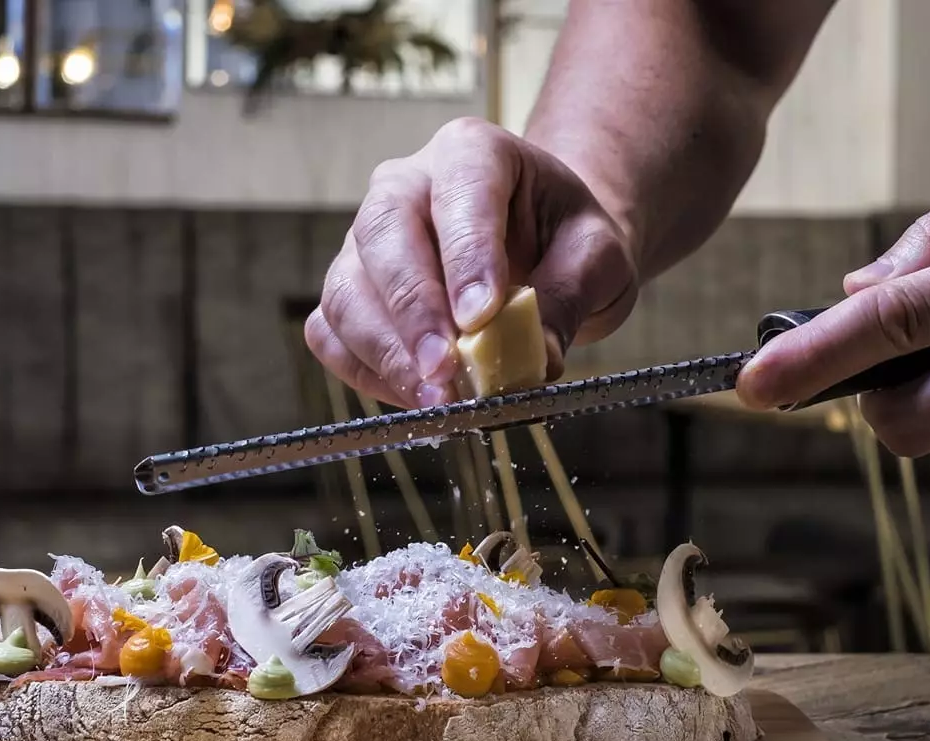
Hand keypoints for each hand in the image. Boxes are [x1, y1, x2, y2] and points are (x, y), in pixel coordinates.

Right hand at [305, 117, 637, 408]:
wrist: (542, 246)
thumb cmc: (565, 238)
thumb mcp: (597, 256)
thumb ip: (570, 295)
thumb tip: (536, 358)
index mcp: (472, 152)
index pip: (460, 190)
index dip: (466, 255)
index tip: (481, 316)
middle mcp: (404, 184)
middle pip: (384, 235)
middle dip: (413, 312)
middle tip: (446, 371)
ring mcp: (365, 239)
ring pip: (346, 291)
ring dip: (387, 353)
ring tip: (438, 399)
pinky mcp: (349, 290)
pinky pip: (332, 333)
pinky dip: (367, 372)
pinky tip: (416, 396)